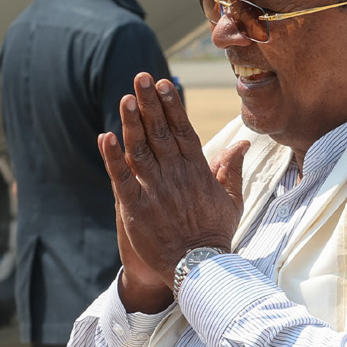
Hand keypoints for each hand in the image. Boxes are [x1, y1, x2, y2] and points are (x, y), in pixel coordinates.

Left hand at [98, 74, 245, 300]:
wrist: (199, 270)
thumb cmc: (215, 236)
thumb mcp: (231, 200)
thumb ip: (232, 170)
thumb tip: (242, 144)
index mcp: (198, 171)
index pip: (183, 130)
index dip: (172, 105)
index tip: (163, 84)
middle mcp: (176, 176)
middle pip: (161, 132)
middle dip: (150, 103)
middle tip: (140, 77)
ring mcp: (156, 191)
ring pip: (141, 149)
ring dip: (132, 123)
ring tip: (125, 98)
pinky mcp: (137, 208)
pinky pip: (122, 178)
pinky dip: (113, 158)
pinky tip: (105, 137)